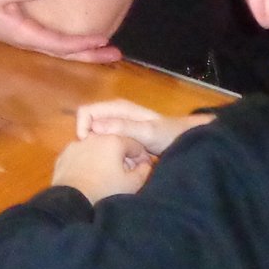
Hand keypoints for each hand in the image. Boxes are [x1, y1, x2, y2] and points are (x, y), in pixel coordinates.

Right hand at [0, 0, 120, 63]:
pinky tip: (80, 41)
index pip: (59, 43)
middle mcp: (26, 40)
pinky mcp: (22, 32)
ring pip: (59, 51)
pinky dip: (70, 46)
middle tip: (116, 54)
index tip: (103, 39)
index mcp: (23, 33)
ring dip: (83, 51)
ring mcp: (24, 38)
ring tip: (105, 50)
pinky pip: (53, 44)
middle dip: (90, 54)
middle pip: (64, 54)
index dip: (82, 43)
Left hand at [51, 133, 150, 203]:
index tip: (141, 169)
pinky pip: (81, 156)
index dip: (141, 157)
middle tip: (125, 173)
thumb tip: (146, 164)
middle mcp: (94, 137)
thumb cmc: (106, 191)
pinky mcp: (63, 155)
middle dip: (121, 156)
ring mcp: (76, 145)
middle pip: (114, 144)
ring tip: (105, 176)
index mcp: (114, 141)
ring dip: (103, 158)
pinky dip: (87, 162)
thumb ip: (144, 171)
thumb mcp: (132, 184)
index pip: (134, 145)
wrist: (72, 201)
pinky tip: (88, 176)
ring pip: (96, 149)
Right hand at [77, 99, 208, 155]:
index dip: (82, 127)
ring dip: (99, 146)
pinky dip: (107, 150)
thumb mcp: (147, 132)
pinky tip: (117, 161)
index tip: (89, 145)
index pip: (86, 112)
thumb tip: (95, 127)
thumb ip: (123, 127)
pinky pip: (105, 141)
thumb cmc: (168, 135)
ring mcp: (118, 125)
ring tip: (110, 159)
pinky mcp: (122, 136)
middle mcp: (115, 113)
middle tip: (100, 155)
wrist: (186, 141)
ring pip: (96, 134)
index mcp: (118, 107)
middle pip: (88, 123)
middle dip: (89, 139)